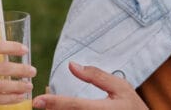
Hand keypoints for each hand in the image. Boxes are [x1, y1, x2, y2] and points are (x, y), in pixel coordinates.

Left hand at [32, 62, 147, 109]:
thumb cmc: (132, 106)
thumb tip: (72, 65)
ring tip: (50, 105)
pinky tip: (59, 109)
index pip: (75, 106)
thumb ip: (96, 76)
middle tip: (41, 101)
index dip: (55, 102)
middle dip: (51, 109)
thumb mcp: (121, 87)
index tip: (37, 100)